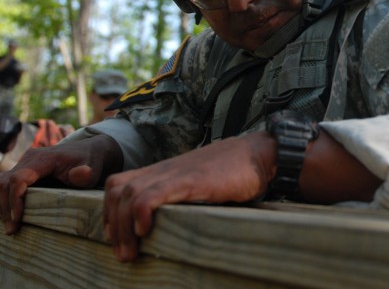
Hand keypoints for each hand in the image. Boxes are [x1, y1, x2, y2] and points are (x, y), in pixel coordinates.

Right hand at [0, 134, 121, 234]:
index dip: (14, 199)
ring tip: (11, 227)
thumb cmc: (90, 163)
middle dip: (5, 207)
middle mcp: (30, 158)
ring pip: (1, 183)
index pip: (19, 178)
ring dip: (2, 205)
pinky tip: (9, 217)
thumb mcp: (92, 169)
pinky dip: (4, 200)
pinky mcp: (23, 170)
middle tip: (12, 230)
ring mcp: (24, 163)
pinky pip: (6, 184)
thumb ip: (86, 174)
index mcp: (44, 158)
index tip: (17, 220)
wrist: (89, 151)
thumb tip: (79, 174)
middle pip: (5, 182)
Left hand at [103, 131, 276, 261]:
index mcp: (165, 171)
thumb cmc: (235, 172)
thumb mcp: (201, 183)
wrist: (259, 153)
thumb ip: (184, 196)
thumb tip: (173, 224)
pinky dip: (140, 213)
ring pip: (128, 193)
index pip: (118, 184)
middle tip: (124, 254)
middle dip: (112, 226)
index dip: (110, 212)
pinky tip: (147, 230)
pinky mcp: (190, 181)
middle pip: (116, 190)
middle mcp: (164, 170)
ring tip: (131, 251)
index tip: (120, 238)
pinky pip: (151, 194)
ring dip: (122, 227)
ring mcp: (176, 173)